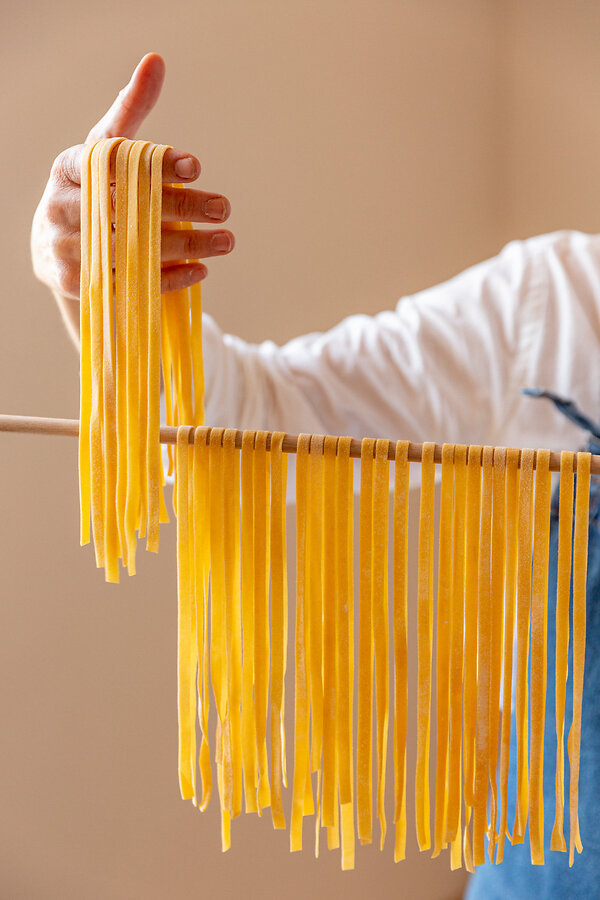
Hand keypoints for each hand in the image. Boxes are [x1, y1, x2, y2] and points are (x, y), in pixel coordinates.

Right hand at [31, 52, 233, 304]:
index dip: (155, 164)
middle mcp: (62, 206)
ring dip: (186, 246)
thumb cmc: (92, 190)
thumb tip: (156, 61)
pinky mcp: (77, 284)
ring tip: (226, 241)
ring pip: (134, 248)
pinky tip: (201, 269)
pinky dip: (169, 278)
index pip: (114, 163)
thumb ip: (131, 110)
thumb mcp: (106, 148)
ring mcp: (67, 247)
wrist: (56, 249)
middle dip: (183, 208)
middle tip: (224, 207)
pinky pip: (129, 282)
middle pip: (129, 207)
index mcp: (69, 167)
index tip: (196, 167)